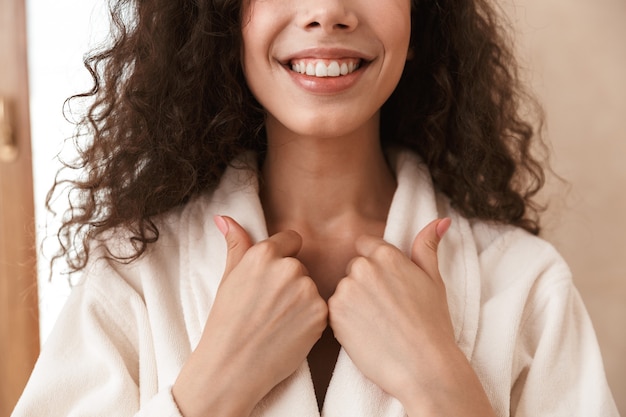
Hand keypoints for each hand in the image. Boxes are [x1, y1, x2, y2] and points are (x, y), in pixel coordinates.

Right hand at [173, 216, 327, 416]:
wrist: (232, 367)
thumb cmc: (226, 324)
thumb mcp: (227, 279)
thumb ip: (235, 244)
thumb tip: (224, 218)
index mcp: (263, 255)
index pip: (291, 240)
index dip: (283, 258)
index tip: (272, 279)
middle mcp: (288, 268)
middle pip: (301, 266)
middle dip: (290, 282)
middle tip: (269, 307)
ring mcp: (307, 291)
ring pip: (311, 288)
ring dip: (301, 301)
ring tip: (277, 321)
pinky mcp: (321, 313)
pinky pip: (320, 308)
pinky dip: (309, 319)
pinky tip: (290, 332)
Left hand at [329, 219, 494, 415]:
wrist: (423, 367)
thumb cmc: (433, 325)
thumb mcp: (434, 280)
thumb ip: (428, 246)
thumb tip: (441, 220)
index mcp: (387, 255)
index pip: (366, 246)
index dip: (376, 266)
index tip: (387, 287)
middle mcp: (363, 267)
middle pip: (354, 268)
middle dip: (364, 284)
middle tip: (386, 310)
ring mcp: (346, 290)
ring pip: (344, 290)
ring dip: (354, 303)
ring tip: (378, 324)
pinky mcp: (334, 314)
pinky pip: (334, 310)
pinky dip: (345, 321)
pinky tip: (366, 334)